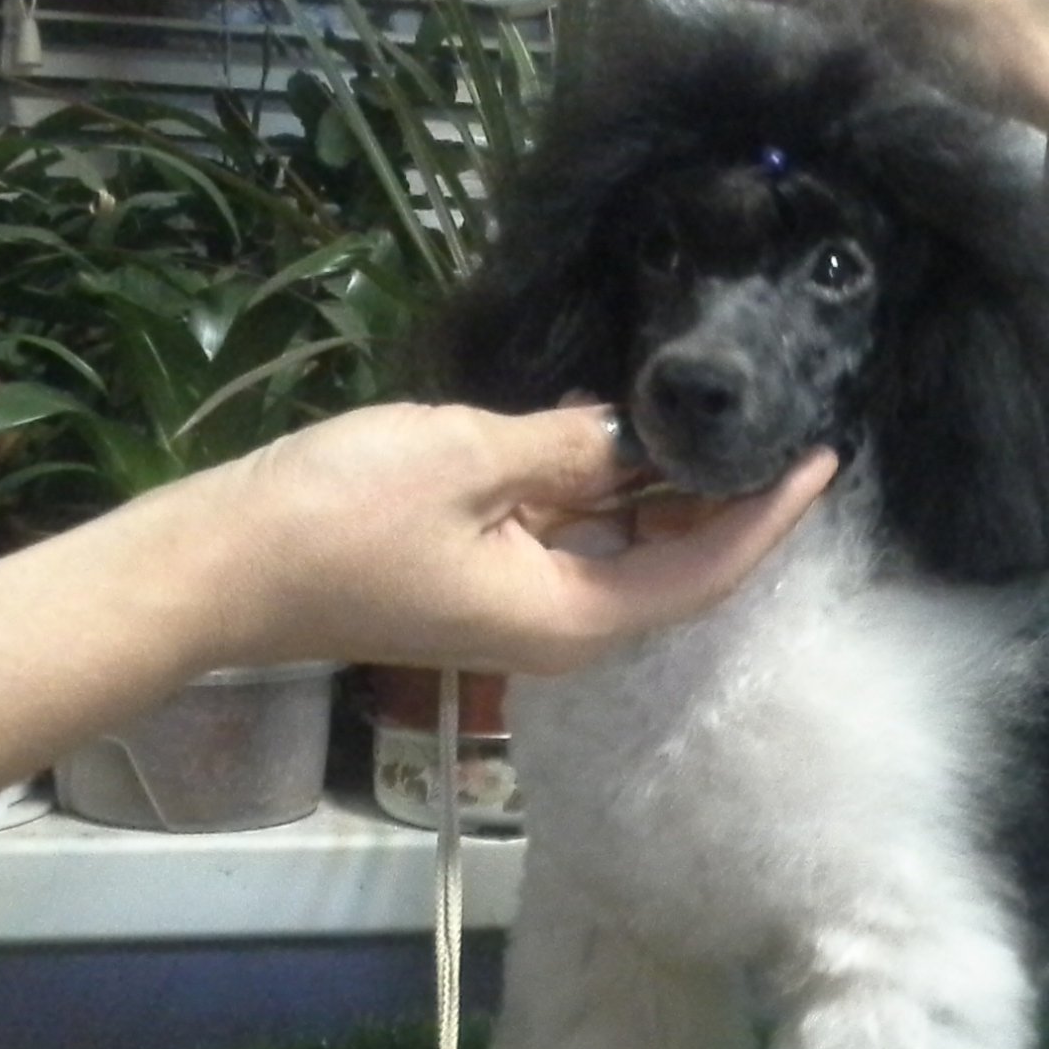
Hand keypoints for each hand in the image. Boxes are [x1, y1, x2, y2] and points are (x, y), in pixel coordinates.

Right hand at [181, 401, 835, 674]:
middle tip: (783, 422)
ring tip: (720, 420)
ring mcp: (518, 607)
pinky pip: (571, 538)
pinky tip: (621, 433)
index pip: (704, 571)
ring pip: (623, 551)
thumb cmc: (340, 517)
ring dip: (669, 493)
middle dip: (731, 502)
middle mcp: (560, 628)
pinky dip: (606, 491)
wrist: (224, 567)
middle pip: (675, 567)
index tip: (825, 459)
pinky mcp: (481, 579)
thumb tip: (623, 435)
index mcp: (573, 618)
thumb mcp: (467, 459)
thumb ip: (563, 446)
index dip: (769, 517)